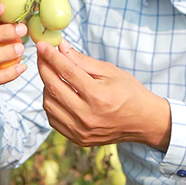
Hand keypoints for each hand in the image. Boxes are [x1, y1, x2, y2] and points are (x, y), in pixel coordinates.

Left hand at [35, 39, 171, 150]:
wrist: (143, 122)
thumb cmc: (129, 93)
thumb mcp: (110, 71)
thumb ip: (82, 60)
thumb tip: (61, 47)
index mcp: (98, 97)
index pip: (67, 72)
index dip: (51, 57)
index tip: (42, 45)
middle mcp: (87, 116)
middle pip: (54, 88)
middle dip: (44, 68)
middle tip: (42, 55)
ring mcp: (81, 131)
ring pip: (49, 104)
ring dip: (46, 86)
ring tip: (53, 74)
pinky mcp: (78, 139)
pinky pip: (53, 119)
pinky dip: (51, 103)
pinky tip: (57, 92)